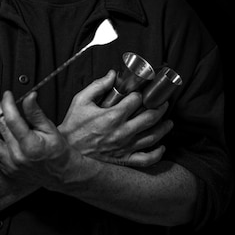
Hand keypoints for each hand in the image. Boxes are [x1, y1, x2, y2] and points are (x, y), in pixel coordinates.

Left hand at [0, 89, 78, 187]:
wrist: (62, 176)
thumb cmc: (58, 152)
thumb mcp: (51, 130)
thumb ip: (36, 114)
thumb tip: (29, 96)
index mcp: (31, 146)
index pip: (13, 120)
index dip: (8, 104)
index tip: (7, 94)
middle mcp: (18, 157)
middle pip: (1, 126)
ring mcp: (11, 165)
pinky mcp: (7, 170)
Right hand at [58, 70, 172, 167]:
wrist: (66, 151)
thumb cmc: (72, 126)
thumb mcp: (80, 101)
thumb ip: (97, 86)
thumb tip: (112, 74)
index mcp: (112, 116)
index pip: (136, 101)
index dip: (141, 94)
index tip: (142, 92)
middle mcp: (122, 132)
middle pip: (150, 117)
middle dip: (160, 107)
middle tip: (163, 102)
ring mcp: (124, 147)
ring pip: (152, 137)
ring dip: (164, 127)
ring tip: (168, 121)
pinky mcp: (123, 159)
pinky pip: (146, 159)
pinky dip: (157, 153)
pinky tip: (161, 147)